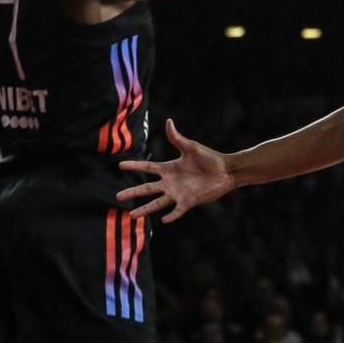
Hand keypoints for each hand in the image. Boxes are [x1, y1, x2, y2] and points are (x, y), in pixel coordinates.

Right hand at [117, 119, 235, 222]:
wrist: (226, 171)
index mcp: (169, 168)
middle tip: (117, 197)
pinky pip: (177, 211)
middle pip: (147, 188)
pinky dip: (171, 216)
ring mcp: (178, 193)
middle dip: (133, 192)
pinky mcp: (188, 201)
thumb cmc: (209, 158)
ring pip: (157, 203)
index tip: (120, 165)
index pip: (148, 168)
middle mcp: (170, 182)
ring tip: (132, 215)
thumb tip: (168, 121)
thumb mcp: (191, 147)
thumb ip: (177, 138)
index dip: (134, 166)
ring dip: (145, 209)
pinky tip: (163, 220)